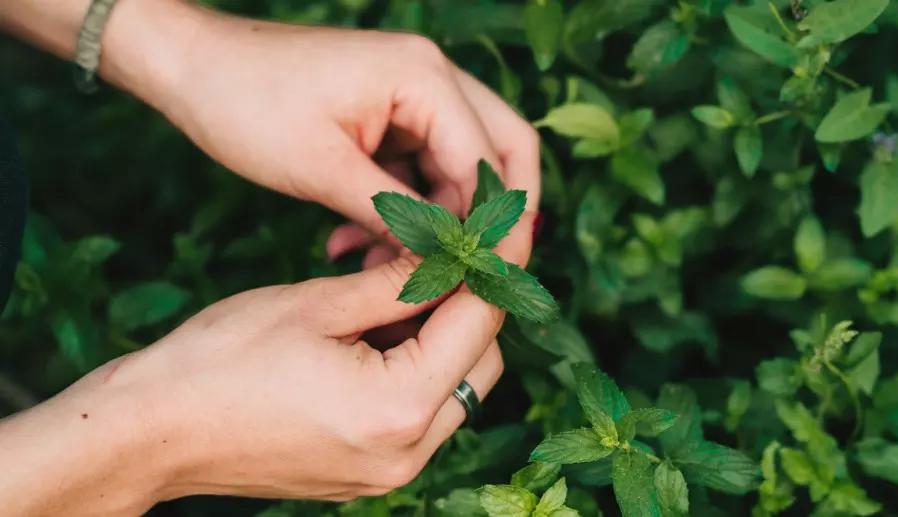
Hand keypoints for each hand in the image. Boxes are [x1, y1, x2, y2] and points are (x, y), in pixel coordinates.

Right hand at [0, 251, 513, 515]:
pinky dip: (417, 371)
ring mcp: (388, 471)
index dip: (494, 267)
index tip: (498, 227)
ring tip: (406, 289)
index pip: (479, 323)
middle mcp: (407, 452)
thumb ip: (397, 282)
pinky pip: (420, 416)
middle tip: (448, 255)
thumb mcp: (316, 304)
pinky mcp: (368, 474)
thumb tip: (450, 253)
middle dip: (473, 306)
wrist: (152, 431)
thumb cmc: (220, 361)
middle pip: (481, 366)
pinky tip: (383, 331)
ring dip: (445, 339)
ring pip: (455, 392)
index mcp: (399, 407)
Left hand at [127, 1, 540, 265]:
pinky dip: (403, 209)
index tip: (483, 282)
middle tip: (473, 274)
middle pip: (499, 153)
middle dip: (488, 219)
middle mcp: (431, 78)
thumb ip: (396, 215)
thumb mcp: (324, 170)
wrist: (190, 66)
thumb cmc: (246, 104)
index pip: (488, 161)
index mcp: (424, 77)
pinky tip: (358, 244)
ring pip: (458, 167)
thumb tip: (446, 262)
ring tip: (382, 266)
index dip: (493, 227)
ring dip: (435, 221)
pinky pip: (419, 168)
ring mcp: (411, 94)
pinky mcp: (388, 114)